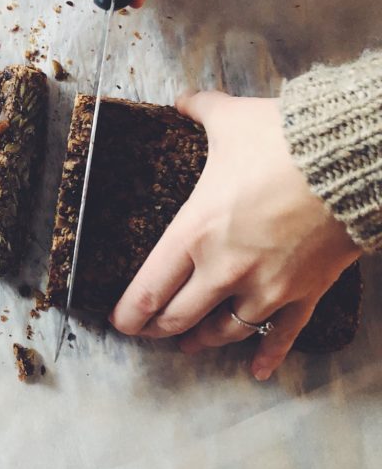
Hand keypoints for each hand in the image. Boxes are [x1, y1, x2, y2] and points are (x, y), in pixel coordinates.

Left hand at [109, 91, 361, 379]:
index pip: (148, 289)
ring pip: (224, 331)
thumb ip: (200, 110)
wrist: (348, 159)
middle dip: (161, 328)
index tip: (121, 323)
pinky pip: (282, 335)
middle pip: (180, 316)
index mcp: (194, 233)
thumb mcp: (230, 120)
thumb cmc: (283, 140)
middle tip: (151, 332)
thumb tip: (183, 98)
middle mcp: (223, 269)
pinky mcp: (303, 293)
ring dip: (203, 341)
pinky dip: (269, 355)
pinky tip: (258, 371)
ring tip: (190, 345)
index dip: (130, 313)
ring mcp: (265, 287)